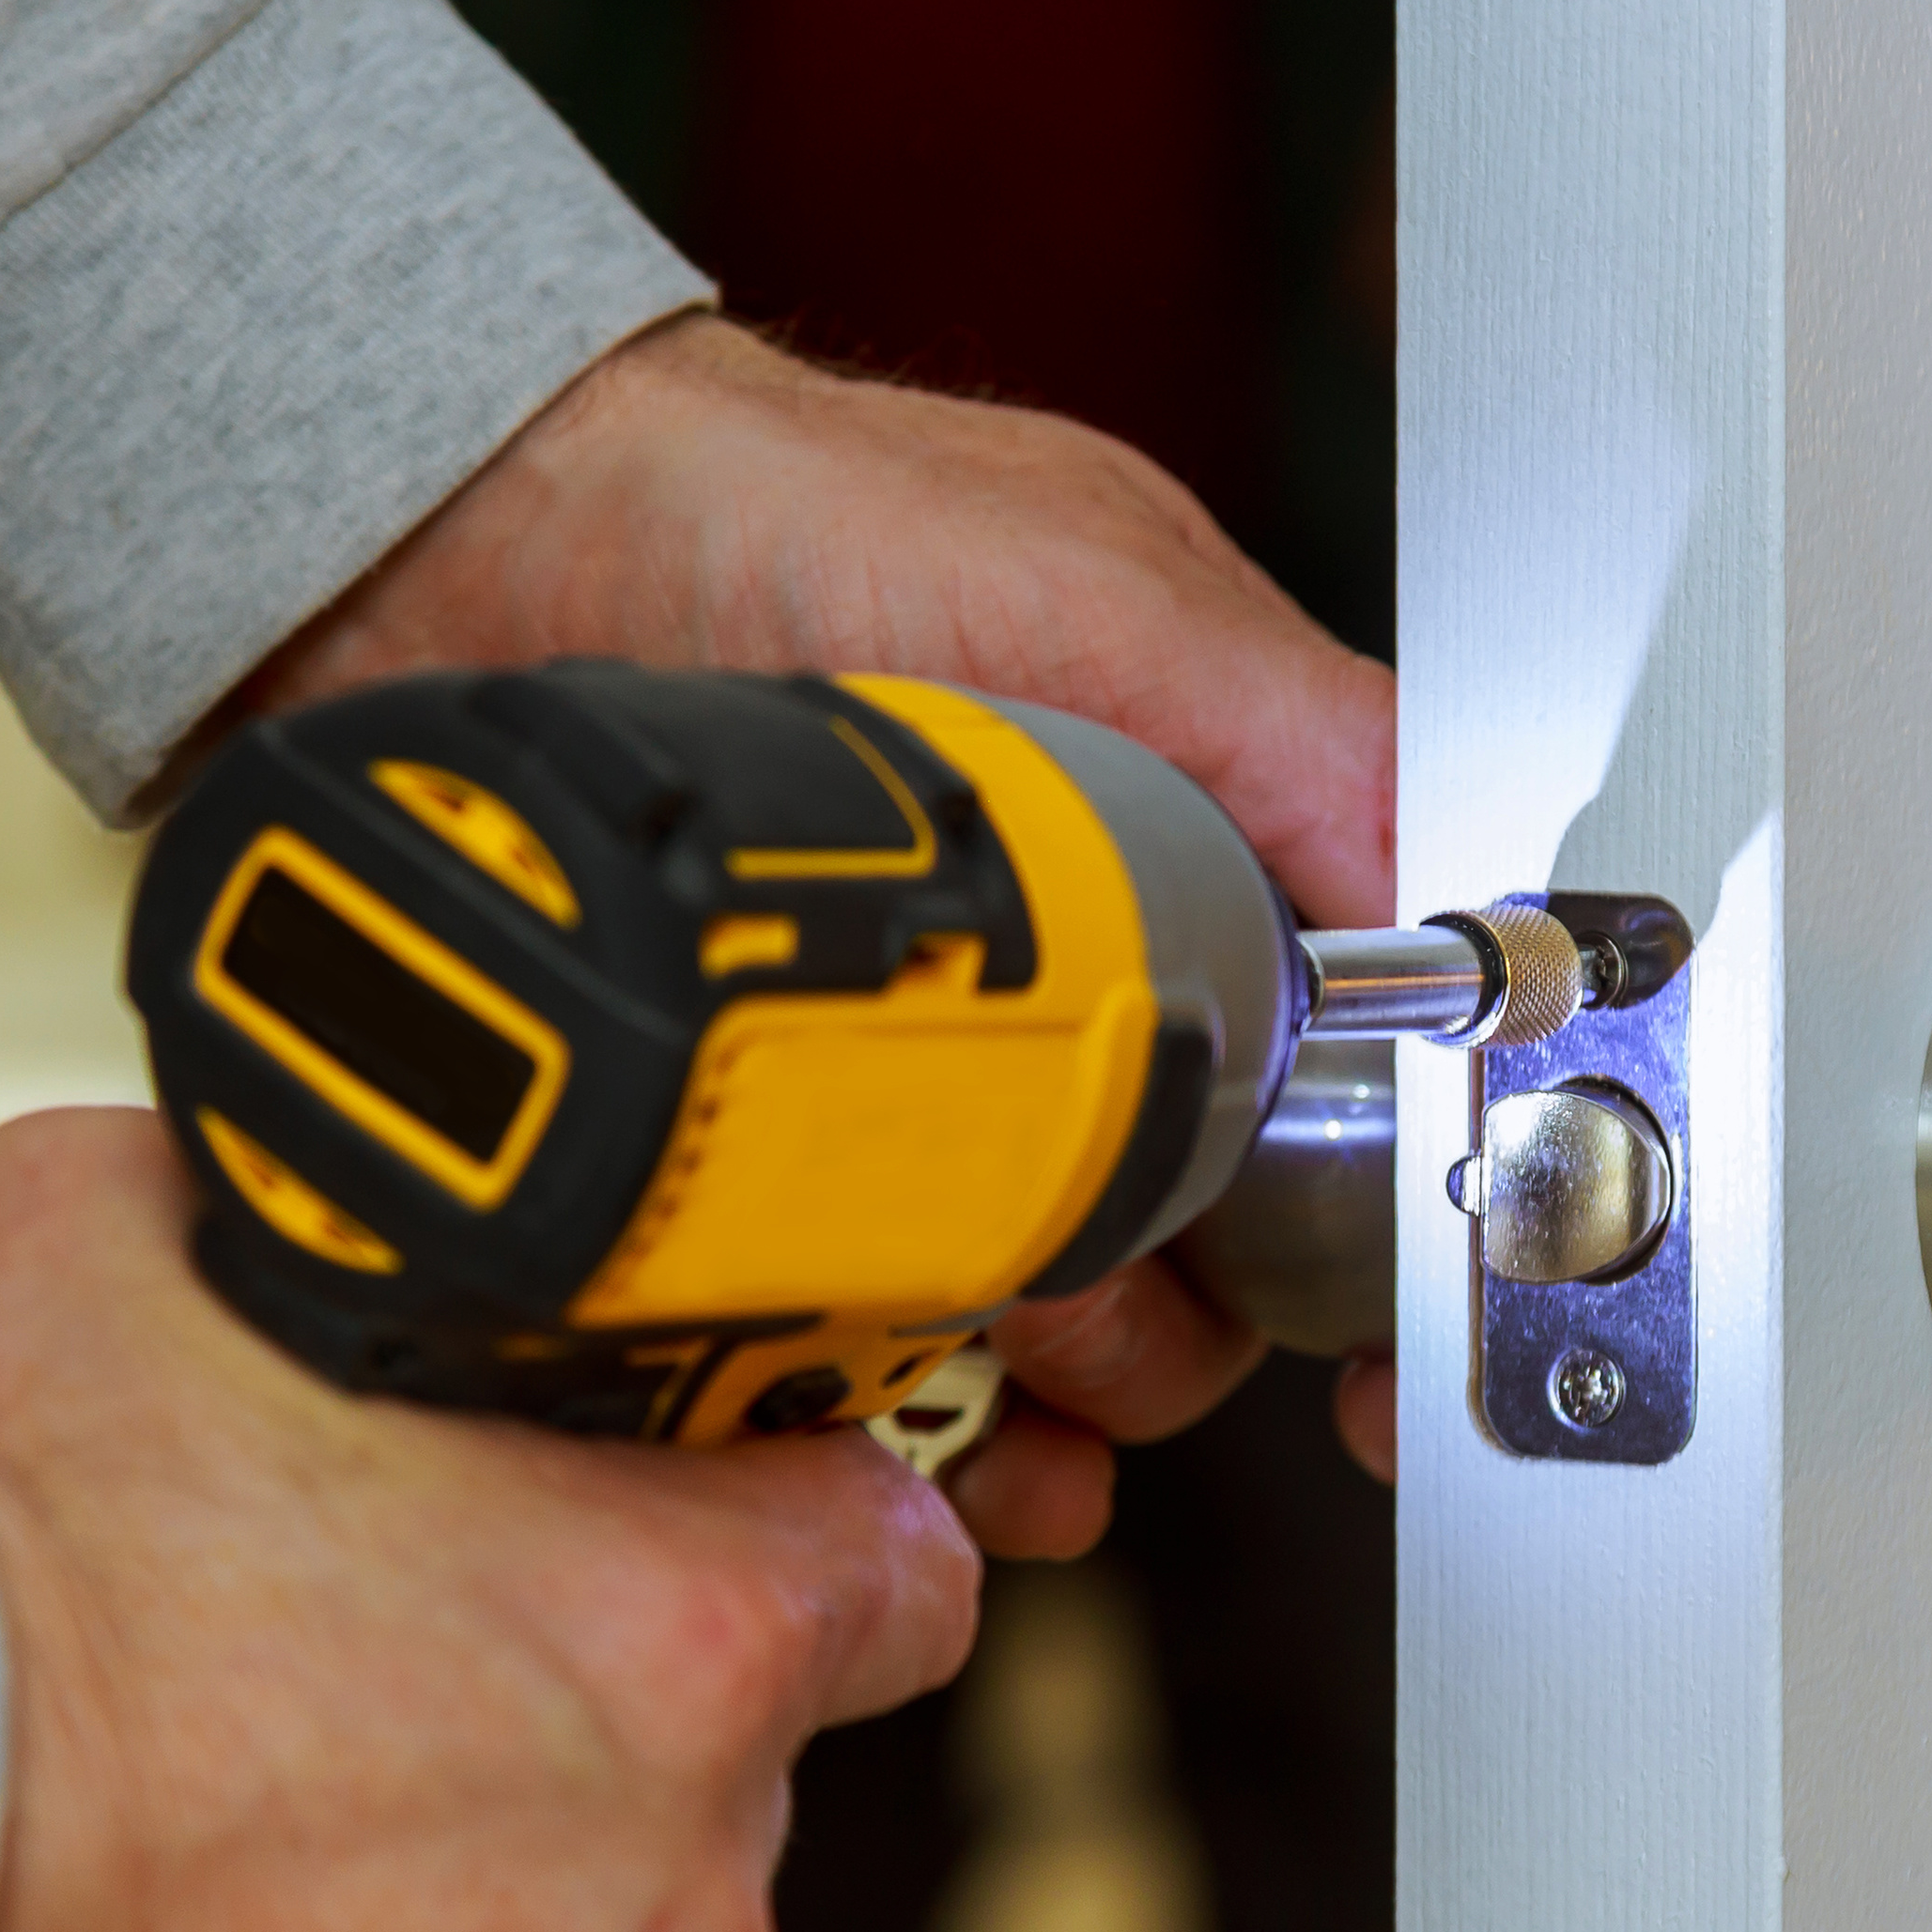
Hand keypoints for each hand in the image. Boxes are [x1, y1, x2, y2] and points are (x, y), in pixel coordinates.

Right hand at [0, 1111, 979, 1931]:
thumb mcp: (140, 1234)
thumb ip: (347, 1237)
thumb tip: (364, 1210)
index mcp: (682, 1645)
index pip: (898, 1559)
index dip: (787, 1523)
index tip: (690, 1520)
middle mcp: (667, 1896)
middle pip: (722, 1772)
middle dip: (586, 1713)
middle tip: (358, 1667)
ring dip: (457, 1902)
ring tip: (223, 1842)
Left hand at [246, 316, 1402, 1487]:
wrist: (454, 539)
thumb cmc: (775, 506)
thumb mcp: (1101, 585)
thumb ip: (1307, 733)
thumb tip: (1477, 911)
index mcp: (1189, 862)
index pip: (1347, 1081)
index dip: (1388, 1231)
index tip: (1393, 1354)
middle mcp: (1062, 982)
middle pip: (1212, 1241)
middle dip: (1195, 1309)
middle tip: (1120, 1294)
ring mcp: (910, 1074)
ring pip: (1053, 1311)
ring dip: (1067, 1374)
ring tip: (1010, 1346)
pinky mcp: (757, 1145)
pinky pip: (863, 1337)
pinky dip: (911, 1414)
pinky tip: (909, 1426)